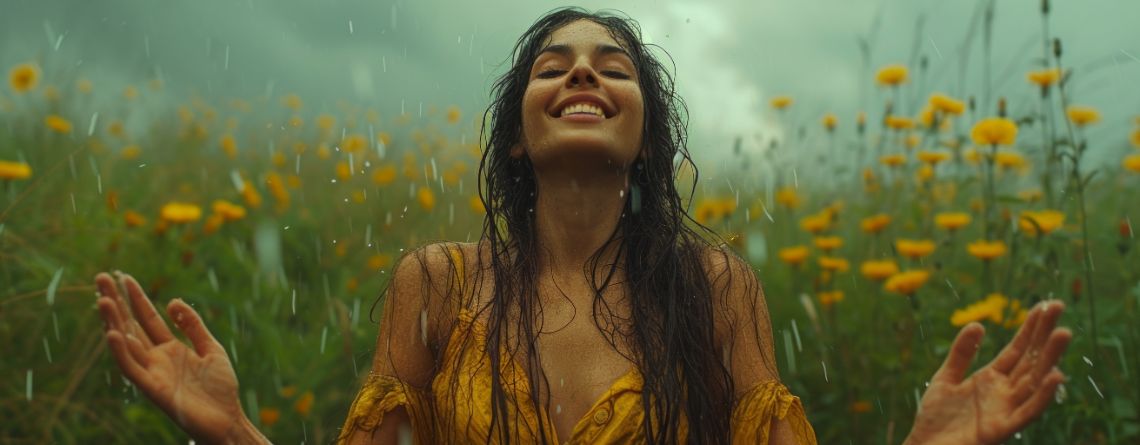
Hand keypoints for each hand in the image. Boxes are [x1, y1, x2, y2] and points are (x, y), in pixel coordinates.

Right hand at [95, 272, 256, 443]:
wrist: (228, 419)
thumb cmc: (220, 387)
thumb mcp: (210, 348)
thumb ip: (193, 325)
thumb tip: (172, 300)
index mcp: (170, 349)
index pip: (147, 319)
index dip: (137, 298)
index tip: (124, 277)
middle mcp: (156, 358)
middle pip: (131, 326)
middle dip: (116, 303)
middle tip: (101, 278)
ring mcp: (152, 372)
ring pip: (126, 344)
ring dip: (113, 322)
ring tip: (103, 299)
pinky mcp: (152, 388)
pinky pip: (131, 369)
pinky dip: (121, 352)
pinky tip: (113, 333)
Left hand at [904, 301, 1071, 444]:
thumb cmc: (936, 417)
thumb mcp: (945, 377)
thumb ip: (961, 353)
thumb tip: (978, 324)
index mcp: (991, 379)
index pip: (1017, 350)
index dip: (1030, 328)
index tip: (1044, 305)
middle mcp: (1004, 392)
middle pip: (1029, 360)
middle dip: (1044, 334)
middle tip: (1058, 306)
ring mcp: (1005, 410)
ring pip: (1034, 381)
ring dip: (1049, 358)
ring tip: (1063, 333)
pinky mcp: (1001, 429)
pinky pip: (1027, 412)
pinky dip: (1042, 396)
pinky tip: (1055, 376)